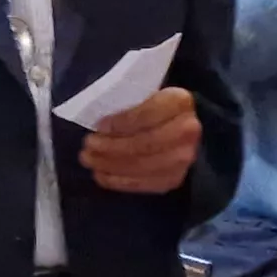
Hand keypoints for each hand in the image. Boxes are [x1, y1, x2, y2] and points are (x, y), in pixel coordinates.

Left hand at [78, 87, 202, 196]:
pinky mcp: (175, 178)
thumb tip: (100, 125)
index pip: (147, 115)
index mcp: (180, 102)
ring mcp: (185, 158)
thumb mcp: (143, 92)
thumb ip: (126, 102)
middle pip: (144, 144)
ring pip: (142, 166)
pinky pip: (144, 184)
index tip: (99, 126)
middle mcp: (188, 131)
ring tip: (89, 160)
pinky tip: (101, 175)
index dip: (121, 123)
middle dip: (111, 147)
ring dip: (110, 165)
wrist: (179, 123)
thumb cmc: (152, 103)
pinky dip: (119, 181)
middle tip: (87, 146)